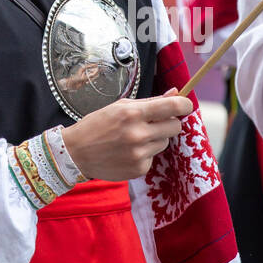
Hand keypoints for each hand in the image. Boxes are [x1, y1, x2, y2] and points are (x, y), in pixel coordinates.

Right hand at [61, 88, 192, 180]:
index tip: (186, 105)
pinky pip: (153, 157)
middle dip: (169, 122)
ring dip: (155, 139)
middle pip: (175, 126)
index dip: (185, 105)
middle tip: (153, 123)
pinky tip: (128, 152)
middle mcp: (138, 134)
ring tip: (134, 138)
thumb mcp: (120, 106)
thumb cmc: (98, 125)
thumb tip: (176, 93)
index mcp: (133, 114)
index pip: (172, 107)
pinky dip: (145, 153)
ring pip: (165, 142)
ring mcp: (139, 154)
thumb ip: (150, 102)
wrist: (76, 152)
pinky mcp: (139, 169)